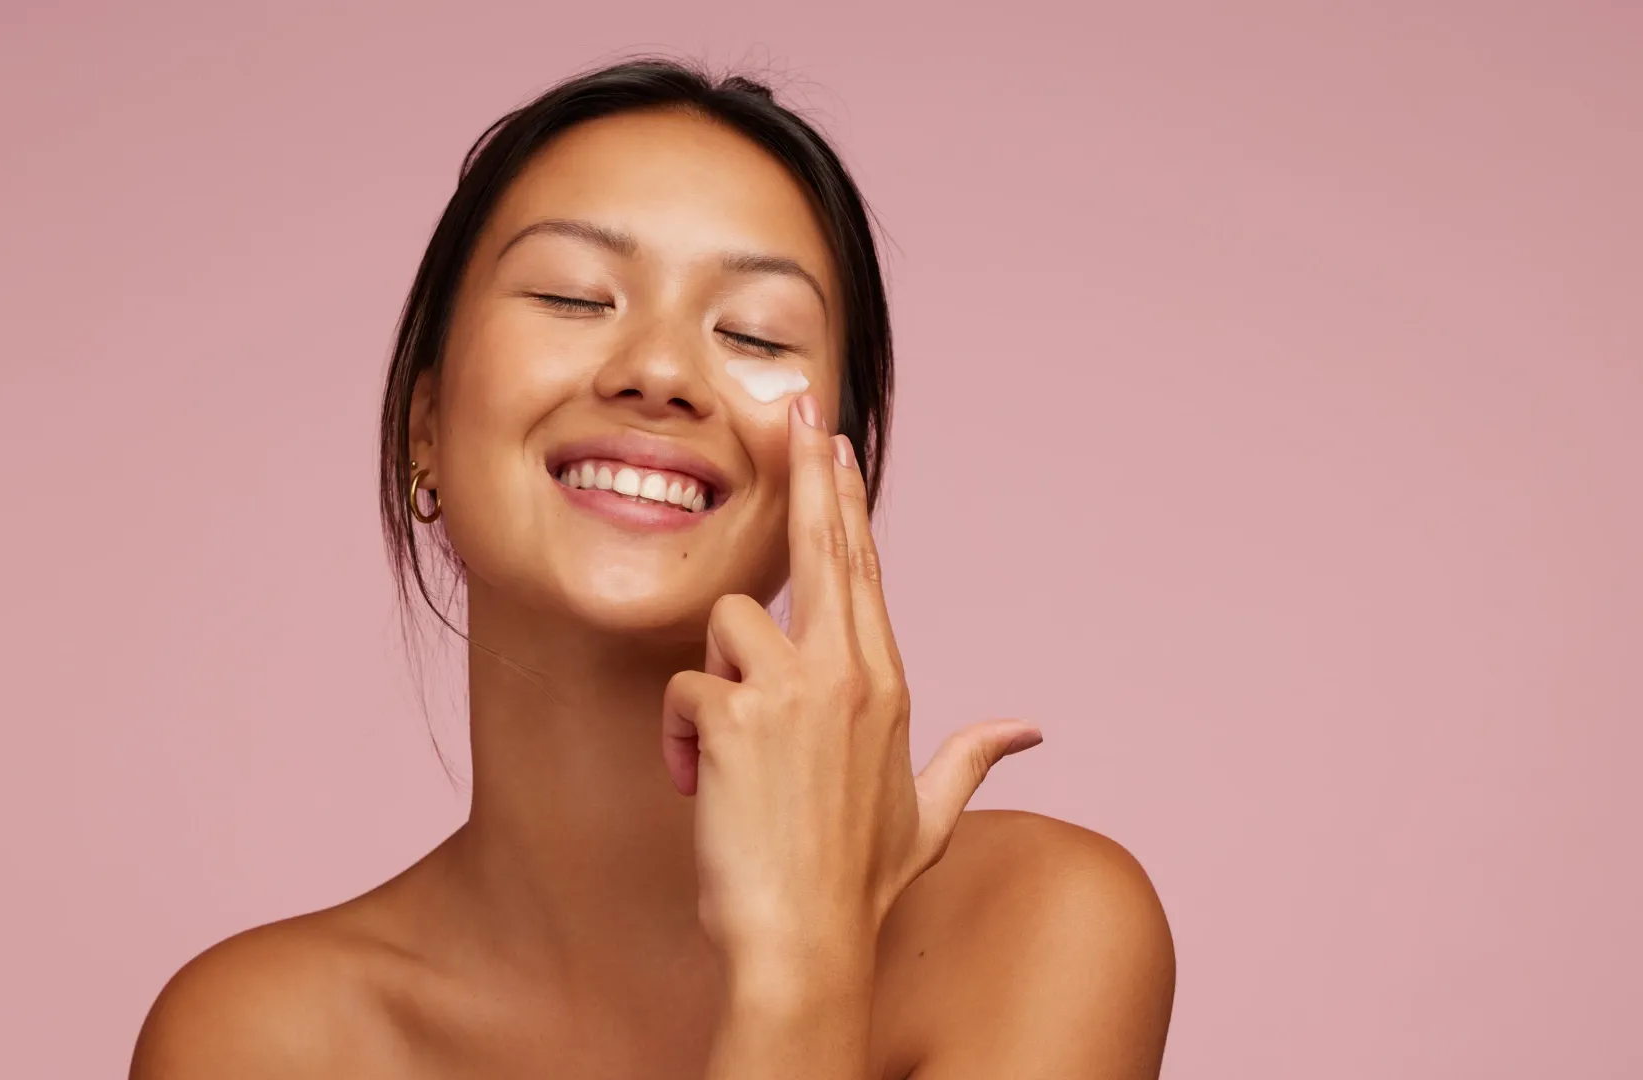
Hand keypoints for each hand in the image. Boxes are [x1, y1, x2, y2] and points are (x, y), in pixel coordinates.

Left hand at [661, 393, 1042, 977]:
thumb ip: (973, 757)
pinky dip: (681, 737)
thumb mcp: (928, 815)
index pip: (864, 569)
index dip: (847, 501)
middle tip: (794, 404)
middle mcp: (848, 673)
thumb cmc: (858, 882)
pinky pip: (685, 687)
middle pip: (824, 545)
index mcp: (889, 685)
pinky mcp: (734, 711)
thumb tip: (1030, 728)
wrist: (807, 940)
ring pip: (732, 622)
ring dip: (715, 681)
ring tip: (723, 756)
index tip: (835, 445)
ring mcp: (793, 688)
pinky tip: (698, 784)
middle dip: (809, 469)